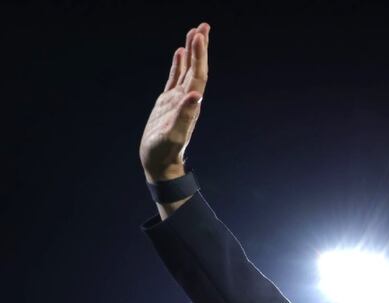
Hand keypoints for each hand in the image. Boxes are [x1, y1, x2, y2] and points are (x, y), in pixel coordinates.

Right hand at [139, 23, 210, 182]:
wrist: (160, 164)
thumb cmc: (165, 154)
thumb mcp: (173, 136)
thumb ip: (184, 117)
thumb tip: (195, 96)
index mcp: (190, 105)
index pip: (198, 76)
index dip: (200, 56)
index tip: (200, 36)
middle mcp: (187, 100)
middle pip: (196, 69)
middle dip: (200, 48)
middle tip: (203, 26)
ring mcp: (177, 100)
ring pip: (187, 70)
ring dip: (192, 52)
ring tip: (195, 32)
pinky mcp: (167, 103)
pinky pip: (174, 78)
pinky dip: (178, 65)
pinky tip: (180, 53)